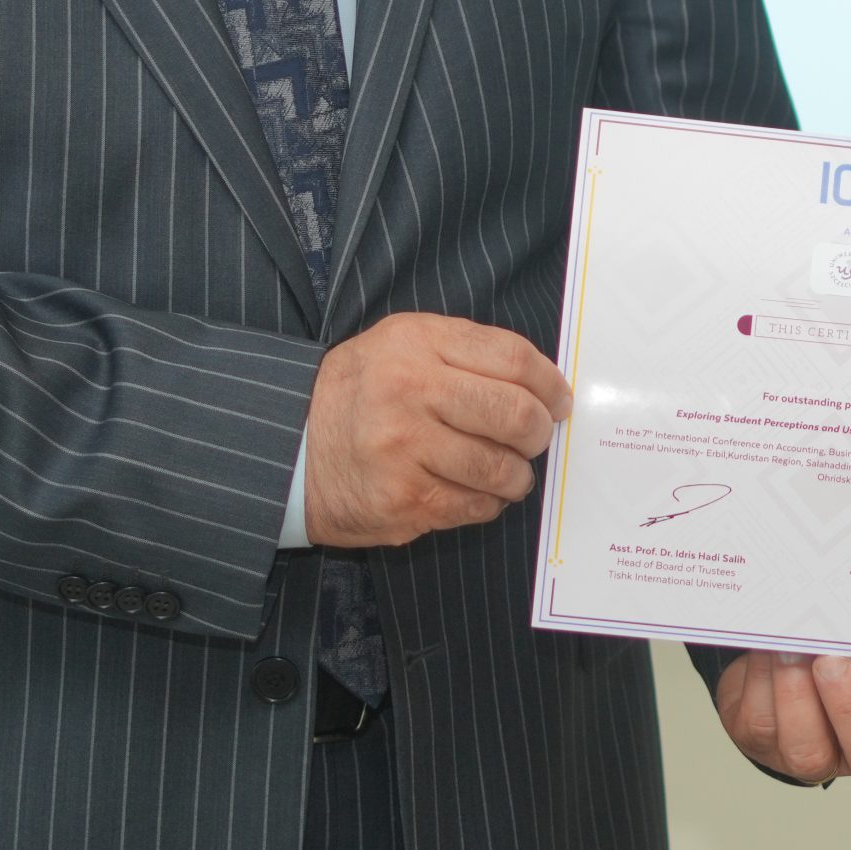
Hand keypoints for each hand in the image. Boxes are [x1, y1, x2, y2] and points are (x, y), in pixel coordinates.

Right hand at [302, 313, 567, 549]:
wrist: (292, 447)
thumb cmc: (360, 393)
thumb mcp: (401, 345)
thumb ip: (465, 354)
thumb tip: (543, 386)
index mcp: (416, 343)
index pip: (513, 358)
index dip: (549, 384)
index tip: (558, 401)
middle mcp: (409, 391)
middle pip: (516, 415)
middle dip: (539, 433)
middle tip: (534, 439)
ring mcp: (404, 449)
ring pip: (502, 468)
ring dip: (516, 475)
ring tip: (505, 471)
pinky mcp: (403, 500)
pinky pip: (476, 506)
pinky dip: (487, 502)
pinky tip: (473, 491)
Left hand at [715, 649, 850, 783]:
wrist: (789, 652)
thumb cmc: (843, 644)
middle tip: (832, 661)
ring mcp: (817, 756)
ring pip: (809, 753)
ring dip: (797, 697)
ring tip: (791, 651)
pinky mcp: (767, 747)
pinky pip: (763, 726)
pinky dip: (764, 682)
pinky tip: (767, 651)